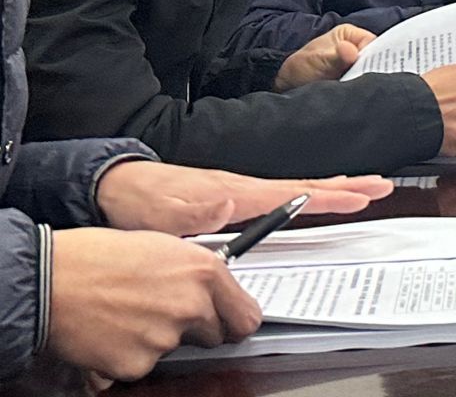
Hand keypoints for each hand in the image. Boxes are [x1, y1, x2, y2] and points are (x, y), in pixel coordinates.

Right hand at [45, 228, 262, 382]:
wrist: (51, 280)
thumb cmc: (100, 257)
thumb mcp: (165, 246)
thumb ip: (198, 273)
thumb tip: (214, 291)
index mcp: (204, 271)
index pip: (246, 316)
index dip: (235, 320)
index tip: (228, 322)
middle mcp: (192, 305)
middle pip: (214, 336)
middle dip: (194, 328)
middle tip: (160, 311)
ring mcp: (165, 338)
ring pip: (175, 348)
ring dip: (157, 338)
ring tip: (128, 312)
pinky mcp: (137, 364)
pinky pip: (143, 365)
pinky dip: (129, 355)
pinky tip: (112, 331)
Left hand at [95, 160, 392, 233]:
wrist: (121, 185)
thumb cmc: (142, 202)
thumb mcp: (162, 214)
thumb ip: (197, 211)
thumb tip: (229, 205)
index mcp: (238, 193)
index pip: (295, 194)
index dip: (330, 196)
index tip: (360, 196)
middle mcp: (247, 186)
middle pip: (308, 185)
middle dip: (347, 185)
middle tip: (383, 185)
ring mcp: (244, 188)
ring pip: (301, 186)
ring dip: (336, 186)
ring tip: (366, 186)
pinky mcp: (237, 194)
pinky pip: (285, 192)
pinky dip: (312, 190)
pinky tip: (320, 192)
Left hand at [273, 23, 376, 89]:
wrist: (284, 87)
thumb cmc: (299, 68)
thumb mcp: (317, 61)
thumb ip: (335, 57)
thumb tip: (350, 52)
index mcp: (349, 34)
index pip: (374, 43)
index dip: (379, 56)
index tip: (375, 69)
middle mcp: (355, 46)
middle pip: (376, 57)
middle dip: (374, 69)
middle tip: (370, 82)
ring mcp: (354, 63)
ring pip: (370, 71)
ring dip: (367, 80)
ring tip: (366, 90)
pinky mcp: (352, 78)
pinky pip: (363, 82)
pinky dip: (362, 88)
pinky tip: (362, 95)